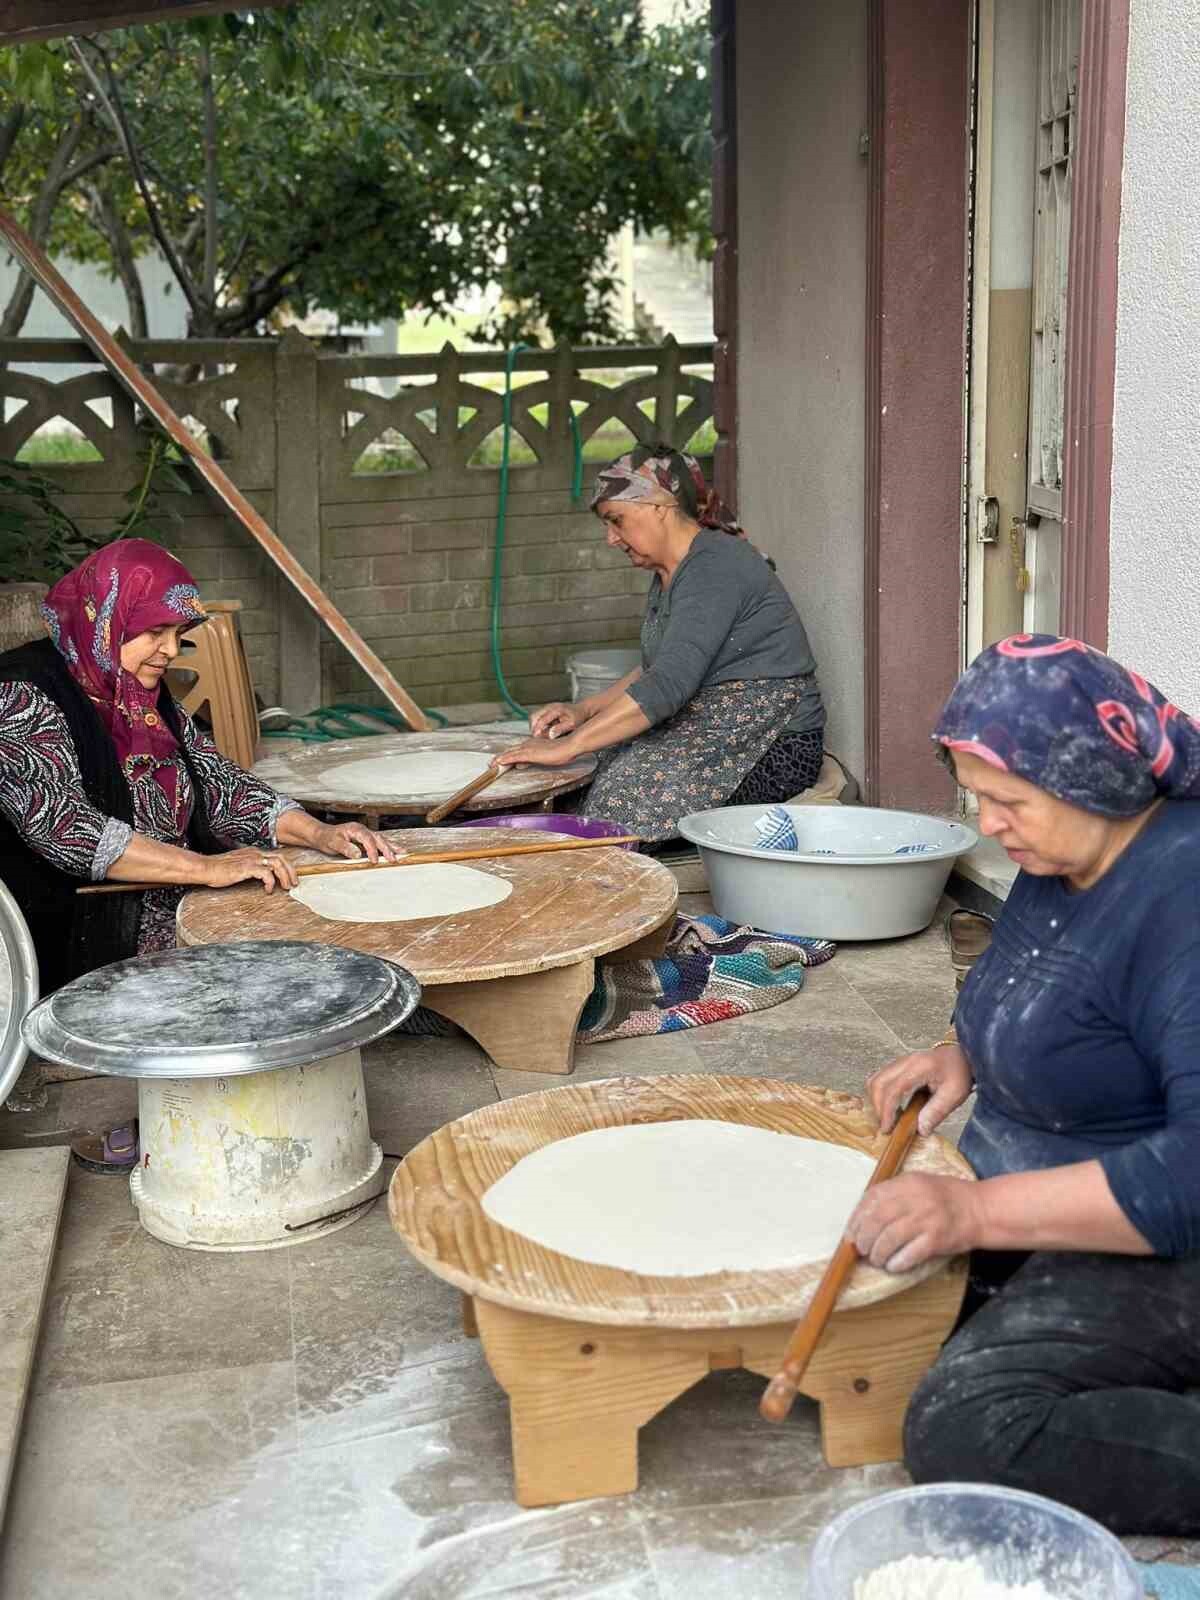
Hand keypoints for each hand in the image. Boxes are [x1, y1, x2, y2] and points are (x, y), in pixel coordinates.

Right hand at [201, 847, 298, 893]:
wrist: (205, 868)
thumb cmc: (219, 870)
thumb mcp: (238, 866)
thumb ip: (250, 868)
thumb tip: (261, 876)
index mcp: (254, 852)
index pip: (276, 856)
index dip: (287, 867)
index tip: (290, 877)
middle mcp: (255, 853)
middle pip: (281, 859)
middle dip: (291, 872)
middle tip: (294, 884)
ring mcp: (251, 859)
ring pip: (277, 864)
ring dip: (285, 877)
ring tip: (286, 887)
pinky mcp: (247, 868)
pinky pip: (266, 874)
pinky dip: (271, 882)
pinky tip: (268, 890)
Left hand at [313, 822, 400, 863]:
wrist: (322, 834)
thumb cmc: (327, 838)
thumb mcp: (333, 843)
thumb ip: (345, 848)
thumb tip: (357, 854)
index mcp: (355, 829)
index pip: (367, 839)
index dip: (372, 850)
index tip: (374, 861)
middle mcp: (362, 830)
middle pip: (378, 838)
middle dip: (387, 849)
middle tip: (393, 859)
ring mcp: (365, 834)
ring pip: (381, 840)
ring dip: (391, 847)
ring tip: (403, 853)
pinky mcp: (365, 839)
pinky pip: (379, 842)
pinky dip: (388, 847)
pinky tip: (395, 851)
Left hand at [492, 736, 580, 769]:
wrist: (568, 746)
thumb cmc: (562, 751)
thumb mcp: (543, 757)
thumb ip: (531, 760)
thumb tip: (519, 764)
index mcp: (532, 744)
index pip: (516, 750)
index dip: (506, 755)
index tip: (499, 760)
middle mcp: (528, 744)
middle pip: (510, 751)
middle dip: (500, 757)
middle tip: (491, 763)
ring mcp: (528, 748)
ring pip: (510, 753)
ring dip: (500, 759)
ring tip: (492, 764)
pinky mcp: (530, 753)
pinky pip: (514, 757)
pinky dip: (505, 759)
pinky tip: (499, 762)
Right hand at [530, 702, 581, 739]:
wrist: (581, 710)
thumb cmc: (578, 717)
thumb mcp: (572, 724)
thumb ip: (561, 729)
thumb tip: (550, 735)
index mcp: (556, 709)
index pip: (542, 720)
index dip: (537, 729)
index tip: (535, 737)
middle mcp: (550, 706)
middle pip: (534, 716)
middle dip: (533, 727)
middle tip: (536, 737)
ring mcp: (547, 707)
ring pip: (534, 716)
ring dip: (535, 726)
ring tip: (540, 734)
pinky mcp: (547, 710)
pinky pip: (538, 717)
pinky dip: (538, 724)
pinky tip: (544, 730)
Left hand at [845, 1173, 981, 1272]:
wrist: (982, 1209)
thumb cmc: (948, 1197)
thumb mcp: (920, 1183)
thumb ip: (895, 1193)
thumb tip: (865, 1215)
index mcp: (908, 1182)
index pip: (872, 1198)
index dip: (857, 1217)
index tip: (851, 1232)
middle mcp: (916, 1198)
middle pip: (877, 1220)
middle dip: (863, 1238)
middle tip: (860, 1249)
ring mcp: (926, 1219)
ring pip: (889, 1239)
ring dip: (878, 1253)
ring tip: (876, 1260)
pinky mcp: (937, 1240)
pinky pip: (909, 1255)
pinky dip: (897, 1263)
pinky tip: (892, 1266)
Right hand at [866, 1044, 973, 1136]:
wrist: (963, 1056)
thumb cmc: (960, 1072)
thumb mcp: (954, 1095)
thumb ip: (936, 1112)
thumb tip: (920, 1130)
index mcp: (919, 1067)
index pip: (894, 1088)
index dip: (887, 1110)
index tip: (887, 1128)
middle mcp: (905, 1061)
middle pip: (878, 1082)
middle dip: (877, 1107)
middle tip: (885, 1126)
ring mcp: (900, 1061)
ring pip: (875, 1079)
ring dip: (876, 1100)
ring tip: (887, 1117)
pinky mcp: (899, 1065)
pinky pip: (881, 1078)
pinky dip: (880, 1094)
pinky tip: (891, 1107)